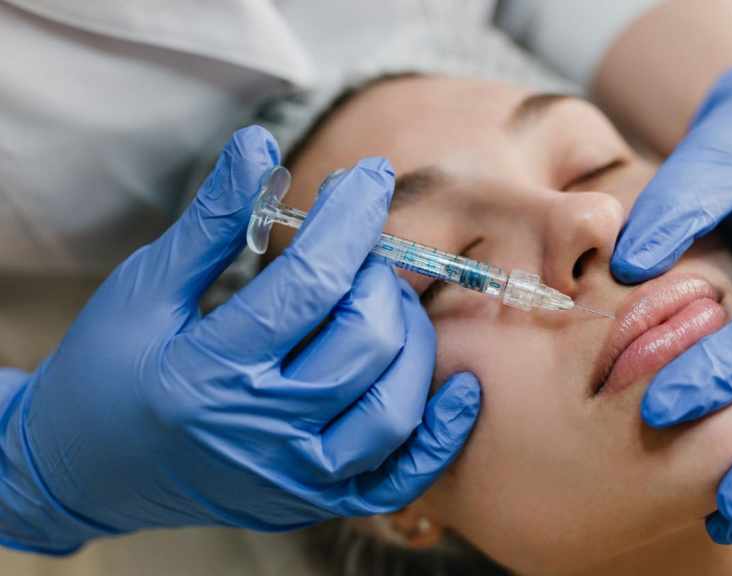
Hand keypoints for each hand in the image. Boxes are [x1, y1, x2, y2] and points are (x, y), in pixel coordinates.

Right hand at [0, 127, 480, 553]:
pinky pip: (401, 477)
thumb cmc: (106, 373)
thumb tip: (260, 146)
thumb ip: (209, 223)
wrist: (85, 473)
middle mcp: (261, 433)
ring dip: (410, 338)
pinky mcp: (315, 501)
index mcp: (208, 373)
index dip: (349, 219)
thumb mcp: (144, 289)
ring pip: (393, 405)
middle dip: (377, 277)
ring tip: (384, 303)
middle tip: (359, 253)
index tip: (368, 176)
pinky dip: (442, 434)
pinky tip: (460, 387)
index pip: (310, 282)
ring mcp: (295, 477)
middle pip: (365, 340)